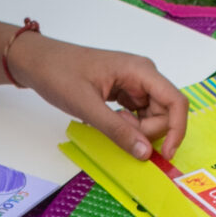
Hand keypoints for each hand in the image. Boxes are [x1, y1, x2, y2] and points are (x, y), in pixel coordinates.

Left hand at [9, 37, 188, 160]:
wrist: (38, 62)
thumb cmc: (59, 75)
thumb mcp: (87, 106)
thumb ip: (117, 130)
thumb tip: (145, 153)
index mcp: (140, 70)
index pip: (176, 102)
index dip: (177, 130)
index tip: (165, 154)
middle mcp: (143, 75)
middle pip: (166, 112)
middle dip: (148, 131)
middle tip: (118, 130)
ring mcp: (135, 84)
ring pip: (154, 116)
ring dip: (138, 130)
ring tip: (109, 122)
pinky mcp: (125, 92)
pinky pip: (140, 115)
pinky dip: (130, 126)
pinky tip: (111, 121)